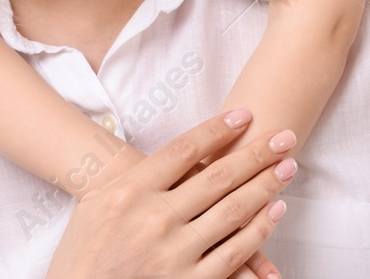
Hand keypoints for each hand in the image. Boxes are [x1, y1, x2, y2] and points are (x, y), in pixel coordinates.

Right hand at [45, 108, 297, 278]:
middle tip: (285, 137)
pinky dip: (258, 232)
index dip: (218, 130)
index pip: (183, 151)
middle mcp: (152, 218)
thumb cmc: (83, 252)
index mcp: (128, 191)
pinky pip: (233, 254)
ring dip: (264, 187)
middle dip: (256, 154)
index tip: (245, 116)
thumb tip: (175, 155)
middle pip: (217, 177)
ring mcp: (172, 253)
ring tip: (286, 169)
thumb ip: (135, 180)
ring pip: (232, 213)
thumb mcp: (97, 205)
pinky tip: (273, 214)